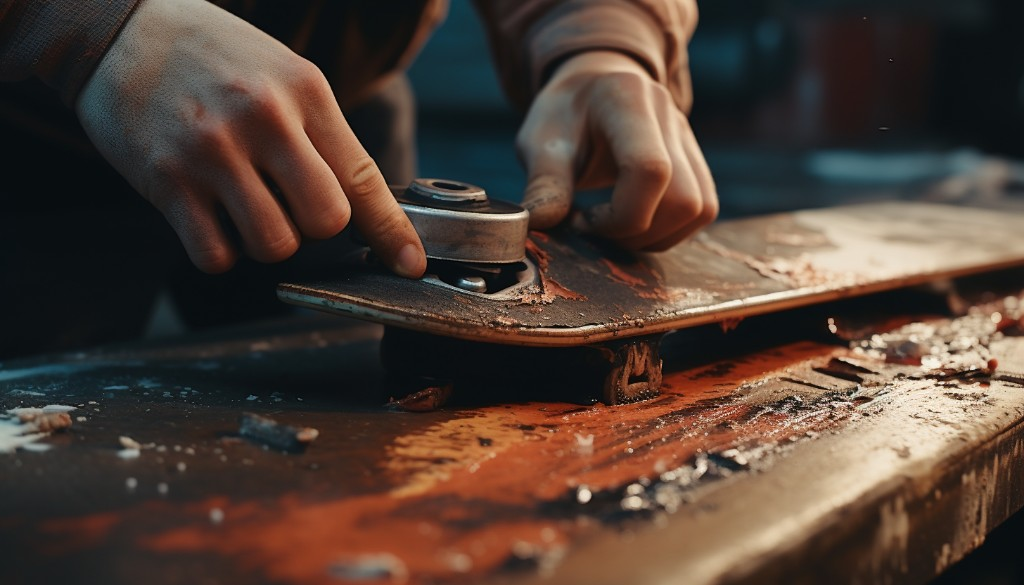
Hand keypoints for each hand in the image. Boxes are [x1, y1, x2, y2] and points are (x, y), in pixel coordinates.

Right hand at [75, 0, 425, 276]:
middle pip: (324, 221)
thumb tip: (362, 210)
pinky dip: (220, 251)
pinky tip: (211, 216)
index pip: (363, 177)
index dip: (392, 231)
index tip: (409, 264)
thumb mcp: (285, 76)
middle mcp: (263, 119)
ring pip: (273, 245)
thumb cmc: (218, 59)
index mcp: (305, 92)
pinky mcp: (166, 179)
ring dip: (266, 242)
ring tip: (245, 205)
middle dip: (316, 230)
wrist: (124, 28)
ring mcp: (212, 150)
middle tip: (290, 206)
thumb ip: (324, 136)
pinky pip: (215, 254)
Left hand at [517, 51, 716, 250]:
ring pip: (699, 210)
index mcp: (627, 101)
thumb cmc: (563, 116)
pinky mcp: (697, 159)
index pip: (650, 170)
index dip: (620, 216)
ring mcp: (689, 137)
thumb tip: (537, 223)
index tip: (581, 221)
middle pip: (683, 200)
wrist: (590, 88)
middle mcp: (668, 115)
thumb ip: (543, 183)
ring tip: (612, 227)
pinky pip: (702, 209)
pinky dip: (668, 230)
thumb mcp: (539, 143)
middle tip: (594, 228)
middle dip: (637, 232)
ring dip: (655, 236)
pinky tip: (632, 220)